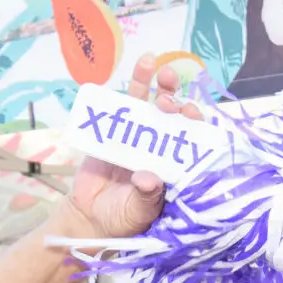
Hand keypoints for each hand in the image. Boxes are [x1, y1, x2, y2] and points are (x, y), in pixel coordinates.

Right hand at [61, 54, 192, 237]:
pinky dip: (127, 88)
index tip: (191, 113)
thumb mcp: (138, 213)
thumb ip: (145, 197)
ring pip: (147, 105)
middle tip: (168, 96)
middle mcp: (159, 147)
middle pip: (171, 117)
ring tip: (153, 63)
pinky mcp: (112, 133)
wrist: (89, 219)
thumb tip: (148, 178)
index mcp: (174, 166)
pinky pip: (119, 109)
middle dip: (173, 101)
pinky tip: (138, 67)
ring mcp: (135, 137)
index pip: (190, 139)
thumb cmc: (123, 219)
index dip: (194, 123)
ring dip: (152, 84)